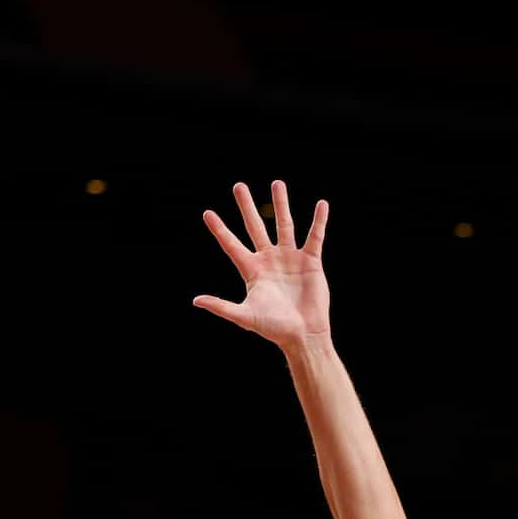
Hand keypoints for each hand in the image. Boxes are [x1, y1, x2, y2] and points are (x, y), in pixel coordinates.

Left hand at [194, 181, 330, 349]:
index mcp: (252, 271)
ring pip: (284, 225)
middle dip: (246, 207)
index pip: (232, 245)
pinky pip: (315, 236)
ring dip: (280, 204)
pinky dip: (319, 221)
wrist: (303, 335)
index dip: (220, 230)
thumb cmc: (273, 328)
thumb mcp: (245, 316)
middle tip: (238, 186)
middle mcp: (269, 260)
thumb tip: (196, 300)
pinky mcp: (310, 260)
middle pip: (255, 227)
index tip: (207, 213)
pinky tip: (321, 204)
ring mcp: (290, 258)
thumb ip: (221, 306)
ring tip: (277, 183)